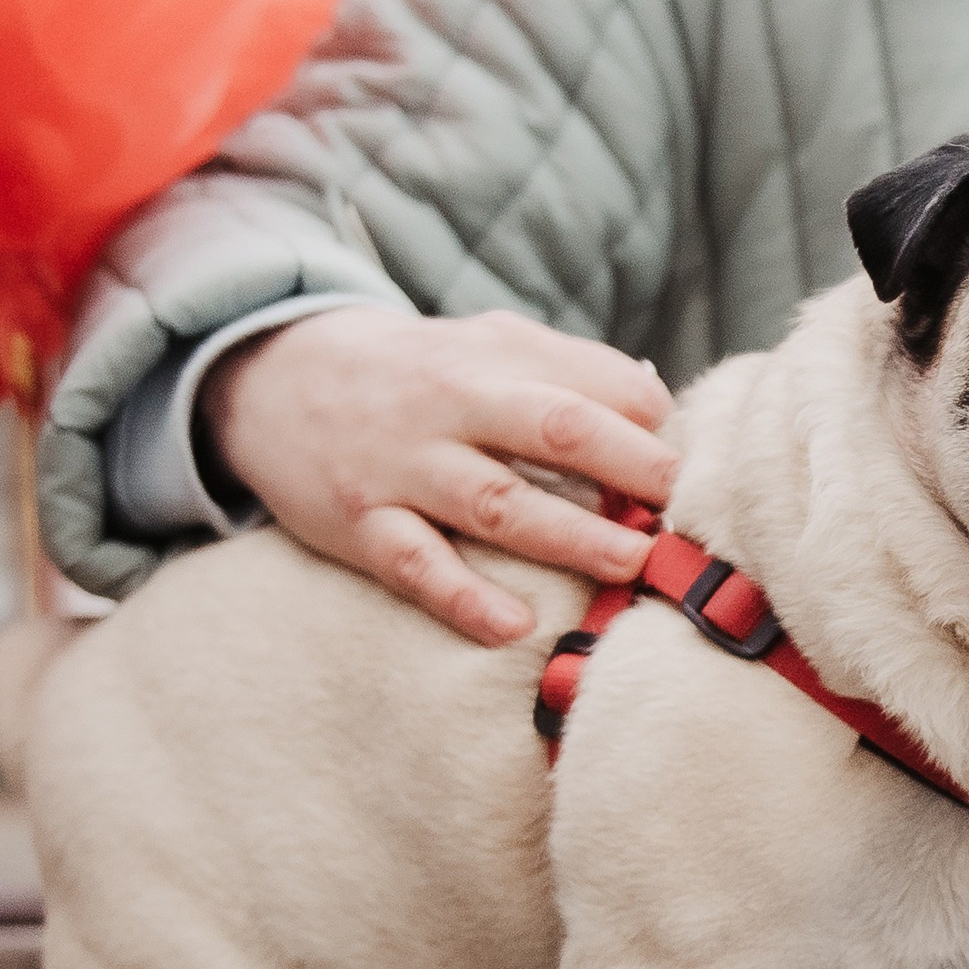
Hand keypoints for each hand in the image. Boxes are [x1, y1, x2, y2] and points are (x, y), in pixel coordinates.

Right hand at [201, 305, 677, 645]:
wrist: (274, 376)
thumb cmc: (415, 371)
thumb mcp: (486, 343)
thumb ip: (568, 367)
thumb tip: (657, 402)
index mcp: (494, 358)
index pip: (591, 383)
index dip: (650, 420)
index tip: (694, 463)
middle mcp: (451, 406)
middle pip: (554, 427)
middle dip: (629, 465)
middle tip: (685, 505)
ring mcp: (404, 467)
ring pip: (496, 502)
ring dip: (570, 536)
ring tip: (632, 564)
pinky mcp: (361, 524)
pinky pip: (417, 564)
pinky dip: (464, 597)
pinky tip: (513, 625)